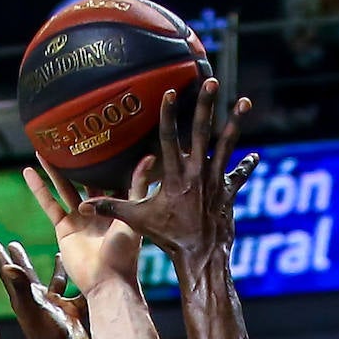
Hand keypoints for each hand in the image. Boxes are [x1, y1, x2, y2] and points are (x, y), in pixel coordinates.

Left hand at [0, 241, 89, 338]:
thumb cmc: (46, 337)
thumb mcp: (31, 309)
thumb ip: (21, 287)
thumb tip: (7, 266)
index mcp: (24, 298)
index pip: (8, 273)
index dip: (0, 257)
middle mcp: (38, 301)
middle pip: (27, 275)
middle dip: (20, 259)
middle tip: (13, 244)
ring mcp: (55, 308)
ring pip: (55, 283)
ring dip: (56, 270)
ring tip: (57, 254)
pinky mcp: (72, 315)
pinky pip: (78, 296)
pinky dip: (82, 287)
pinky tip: (88, 276)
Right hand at [24, 152, 155, 297]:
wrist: (108, 281)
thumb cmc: (125, 252)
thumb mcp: (134, 214)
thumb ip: (138, 186)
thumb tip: (150, 157)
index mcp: (117, 209)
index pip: (111, 180)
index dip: (106, 163)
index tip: (102, 139)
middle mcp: (98, 212)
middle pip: (85, 181)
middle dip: (77, 163)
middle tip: (69, 139)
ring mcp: (80, 220)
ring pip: (64, 188)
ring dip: (53, 170)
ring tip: (43, 149)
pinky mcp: (64, 229)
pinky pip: (49, 204)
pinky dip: (39, 189)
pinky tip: (28, 171)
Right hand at [84, 82, 256, 263]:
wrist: (201, 256)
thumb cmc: (169, 239)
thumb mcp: (138, 221)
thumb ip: (112, 208)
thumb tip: (83, 205)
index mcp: (174, 177)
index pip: (168, 139)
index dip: (168, 115)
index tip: (170, 92)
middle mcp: (196, 174)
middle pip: (201, 132)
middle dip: (205, 106)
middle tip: (210, 81)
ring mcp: (214, 182)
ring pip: (225, 146)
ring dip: (234, 123)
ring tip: (244, 101)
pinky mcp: (228, 193)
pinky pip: (239, 175)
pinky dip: (246, 166)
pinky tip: (254, 155)